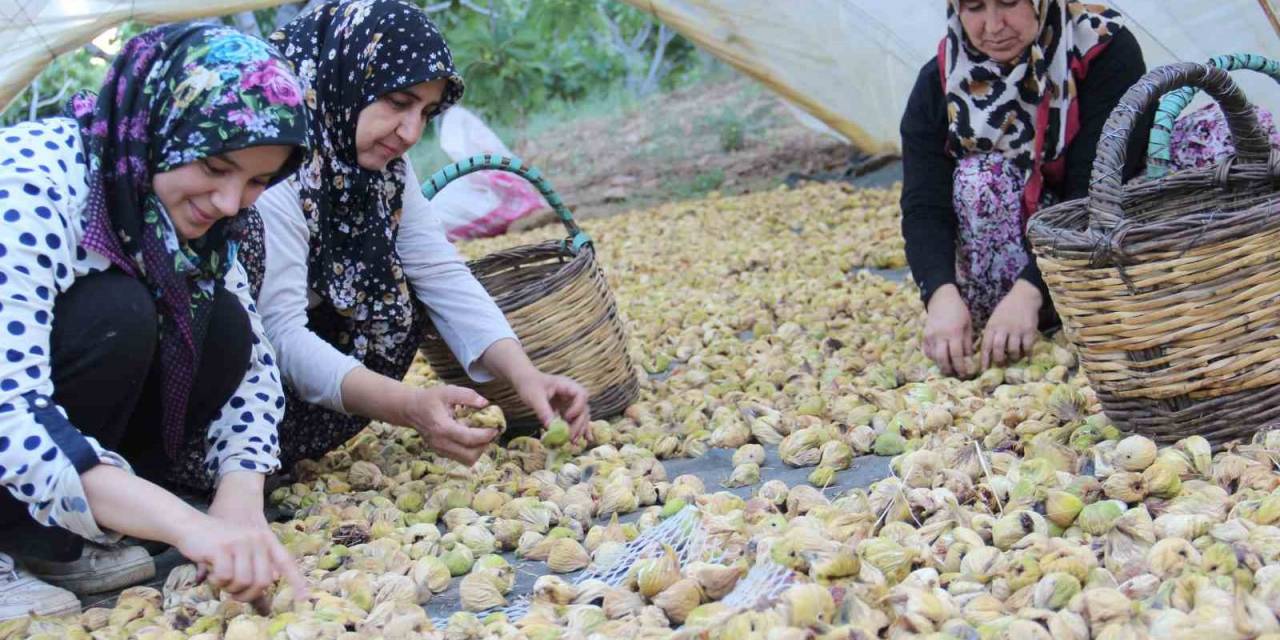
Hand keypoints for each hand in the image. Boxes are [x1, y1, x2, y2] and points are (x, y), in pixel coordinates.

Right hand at [178, 475, 307, 605]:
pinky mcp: (223, 548)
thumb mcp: (241, 548)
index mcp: (265, 540)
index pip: (285, 561)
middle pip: (263, 581)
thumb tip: (271, 579)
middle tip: (234, 593)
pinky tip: (210, 572)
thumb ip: (256, 563)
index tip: (304, 599)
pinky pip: (225, 577)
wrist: (190, 525)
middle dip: (247, 594)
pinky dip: (216, 581)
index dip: (296, 581)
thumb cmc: (215, 541)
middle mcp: (257, 540)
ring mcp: (241, 542)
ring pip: (243, 581)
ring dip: (229, 587)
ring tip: (220, 579)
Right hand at [405, 385, 498, 464]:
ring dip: (478, 450)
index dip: (486, 435)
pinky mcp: (441, 452)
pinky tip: (470, 437)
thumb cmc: (430, 399)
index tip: (495, 427)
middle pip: (470, 455)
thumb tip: (485, 403)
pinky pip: (461, 458)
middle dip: (484, 445)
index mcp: (443, 428)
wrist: (411, 409)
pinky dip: (470, 450)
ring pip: (466, 460)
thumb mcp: (448, 391)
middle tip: (489, 432)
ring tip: (481, 435)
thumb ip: (467, 396)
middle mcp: (441, 443)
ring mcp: (440, 450)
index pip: (469, 438)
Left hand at [511, 370, 590, 442]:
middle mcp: (572, 394)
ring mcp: (571, 402)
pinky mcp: (567, 410)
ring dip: (579, 429)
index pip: (581, 395)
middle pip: (584, 409)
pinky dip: (579, 429)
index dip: (577, 407)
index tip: (566, 417)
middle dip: (578, 424)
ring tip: (573, 442)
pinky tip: (585, 439)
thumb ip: (543, 411)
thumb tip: (551, 428)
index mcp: (567, 385)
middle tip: (570, 438)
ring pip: (582, 416)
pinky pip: (576, 420)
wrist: (525, 381)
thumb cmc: (530, 384)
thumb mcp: (535, 397)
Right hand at [923, 284, 973, 377]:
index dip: (961, 367)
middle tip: (955, 374)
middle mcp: (940, 336)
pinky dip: (933, 358)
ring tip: (948, 368)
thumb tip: (968, 359)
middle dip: (949, 369)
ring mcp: (930, 336)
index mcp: (954, 333)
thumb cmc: (959, 311)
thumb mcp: (968, 325)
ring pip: (933, 357)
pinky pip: (927, 351)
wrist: (941, 299)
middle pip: (942, 359)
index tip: (965, 374)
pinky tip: (940, 358)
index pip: (956, 355)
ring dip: (941, 365)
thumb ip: (967, 343)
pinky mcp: (924, 336)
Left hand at [981, 280, 1043, 369]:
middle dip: (999, 360)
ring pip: (1013, 350)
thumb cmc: (1006, 310)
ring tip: (1014, 358)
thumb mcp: (994, 319)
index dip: (984, 360)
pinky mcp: (1029, 330)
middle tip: (1001, 364)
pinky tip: (1026, 355)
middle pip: (998, 349)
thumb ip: (991, 333)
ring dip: (1013, 357)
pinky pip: (1027, 347)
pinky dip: (1027, 354)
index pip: (986, 345)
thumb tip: (986, 352)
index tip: (983, 370)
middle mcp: (1003, 328)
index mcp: (992, 326)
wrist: (1023, 297)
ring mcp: (1017, 330)